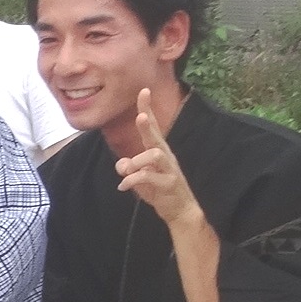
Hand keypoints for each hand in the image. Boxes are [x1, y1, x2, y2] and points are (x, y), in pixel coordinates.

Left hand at [115, 88, 203, 228]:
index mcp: (158, 151)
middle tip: (141, 117)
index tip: (143, 91)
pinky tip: (124, 186)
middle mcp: (165, 156)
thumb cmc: (159, 189)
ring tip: (126, 172)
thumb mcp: (139, 178)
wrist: (179, 210)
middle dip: (148, 126)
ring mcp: (169, 169)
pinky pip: (149, 176)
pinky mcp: (169, 183)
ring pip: (154, 154)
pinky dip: (132, 180)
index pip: (153, 127)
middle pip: (156, 136)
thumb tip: (121, 164)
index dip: (147, 109)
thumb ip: (128, 168)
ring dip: (135, 162)